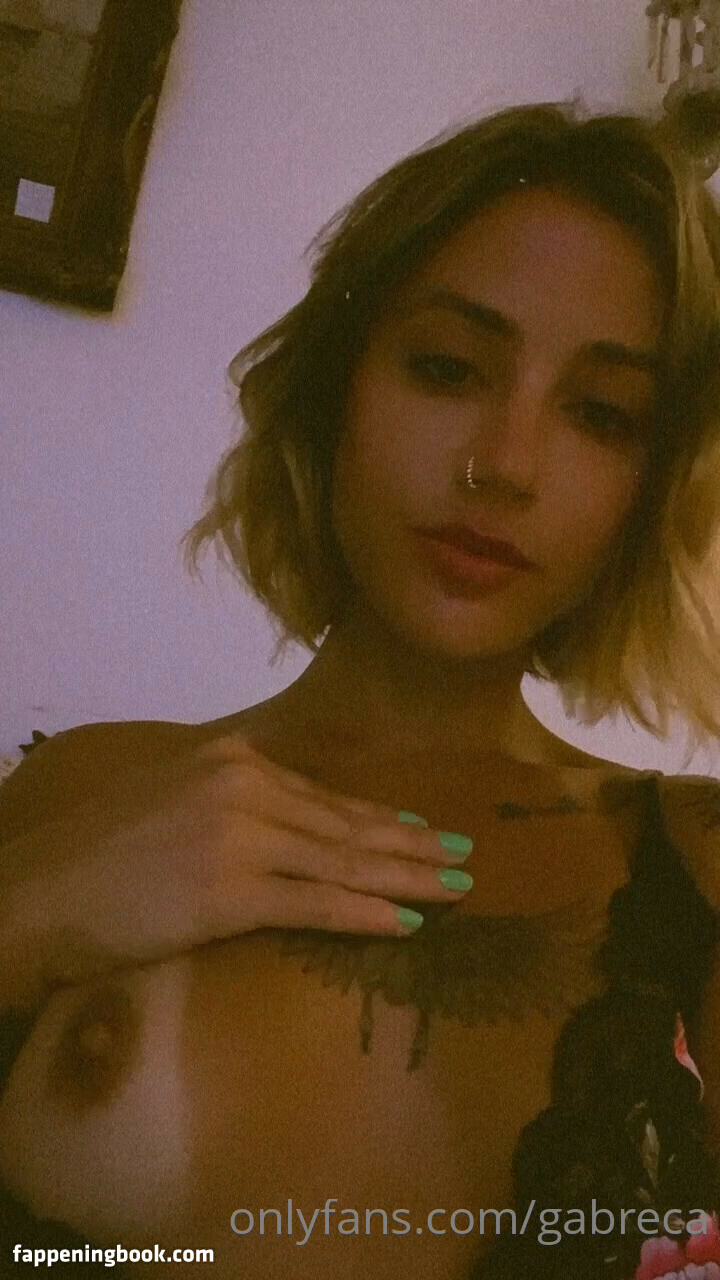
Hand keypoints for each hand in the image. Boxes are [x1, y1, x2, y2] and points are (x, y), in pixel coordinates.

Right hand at [4, 732, 472, 1005]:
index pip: (327, 796)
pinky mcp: (232, 890)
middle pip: (349, 824)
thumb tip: (290, 824)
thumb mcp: (173, 796)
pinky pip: (317, 903)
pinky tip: (407, 924)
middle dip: (412, 847)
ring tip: (455, 889)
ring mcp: (243, 835)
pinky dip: (368, 914)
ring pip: (346, 861)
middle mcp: (247, 785)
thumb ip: (233, 799)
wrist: (40, 891)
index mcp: (234, 758)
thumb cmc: (100, 852)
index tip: (424, 832)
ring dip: (408, 879)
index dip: (382, 820)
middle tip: (465, 859)